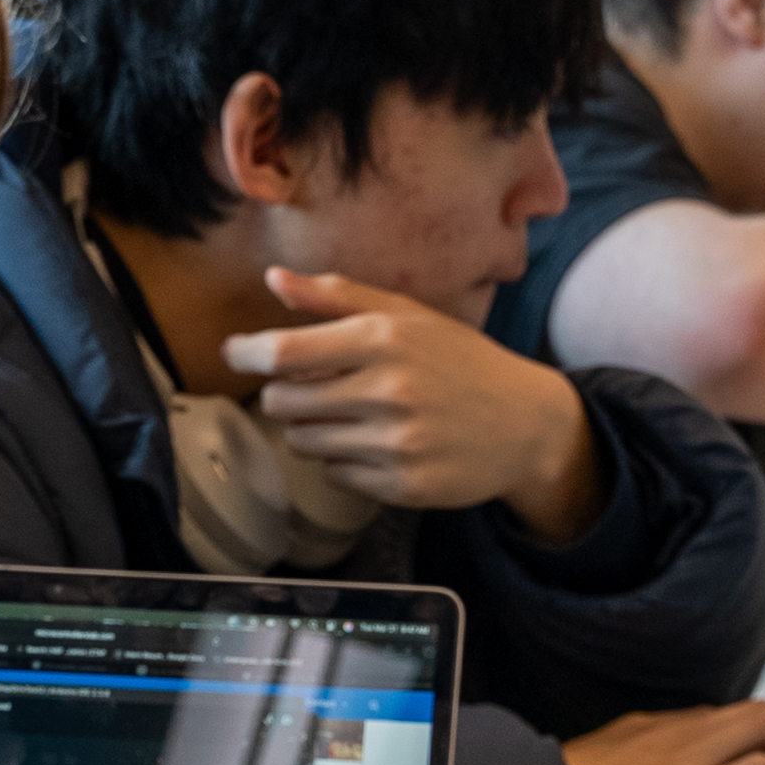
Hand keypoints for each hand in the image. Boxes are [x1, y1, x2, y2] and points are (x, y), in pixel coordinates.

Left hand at [229, 267, 606, 541]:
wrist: (526, 424)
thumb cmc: (461, 362)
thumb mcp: (408, 315)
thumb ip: (337, 296)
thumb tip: (274, 279)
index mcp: (385, 340)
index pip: (284, 352)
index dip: (247, 354)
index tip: (237, 353)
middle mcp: (389, 391)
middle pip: (283, 402)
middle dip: (287, 394)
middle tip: (313, 386)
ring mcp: (396, 443)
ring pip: (303, 441)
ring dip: (313, 427)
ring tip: (350, 414)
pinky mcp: (403, 485)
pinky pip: (336, 474)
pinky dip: (344, 461)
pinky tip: (378, 444)